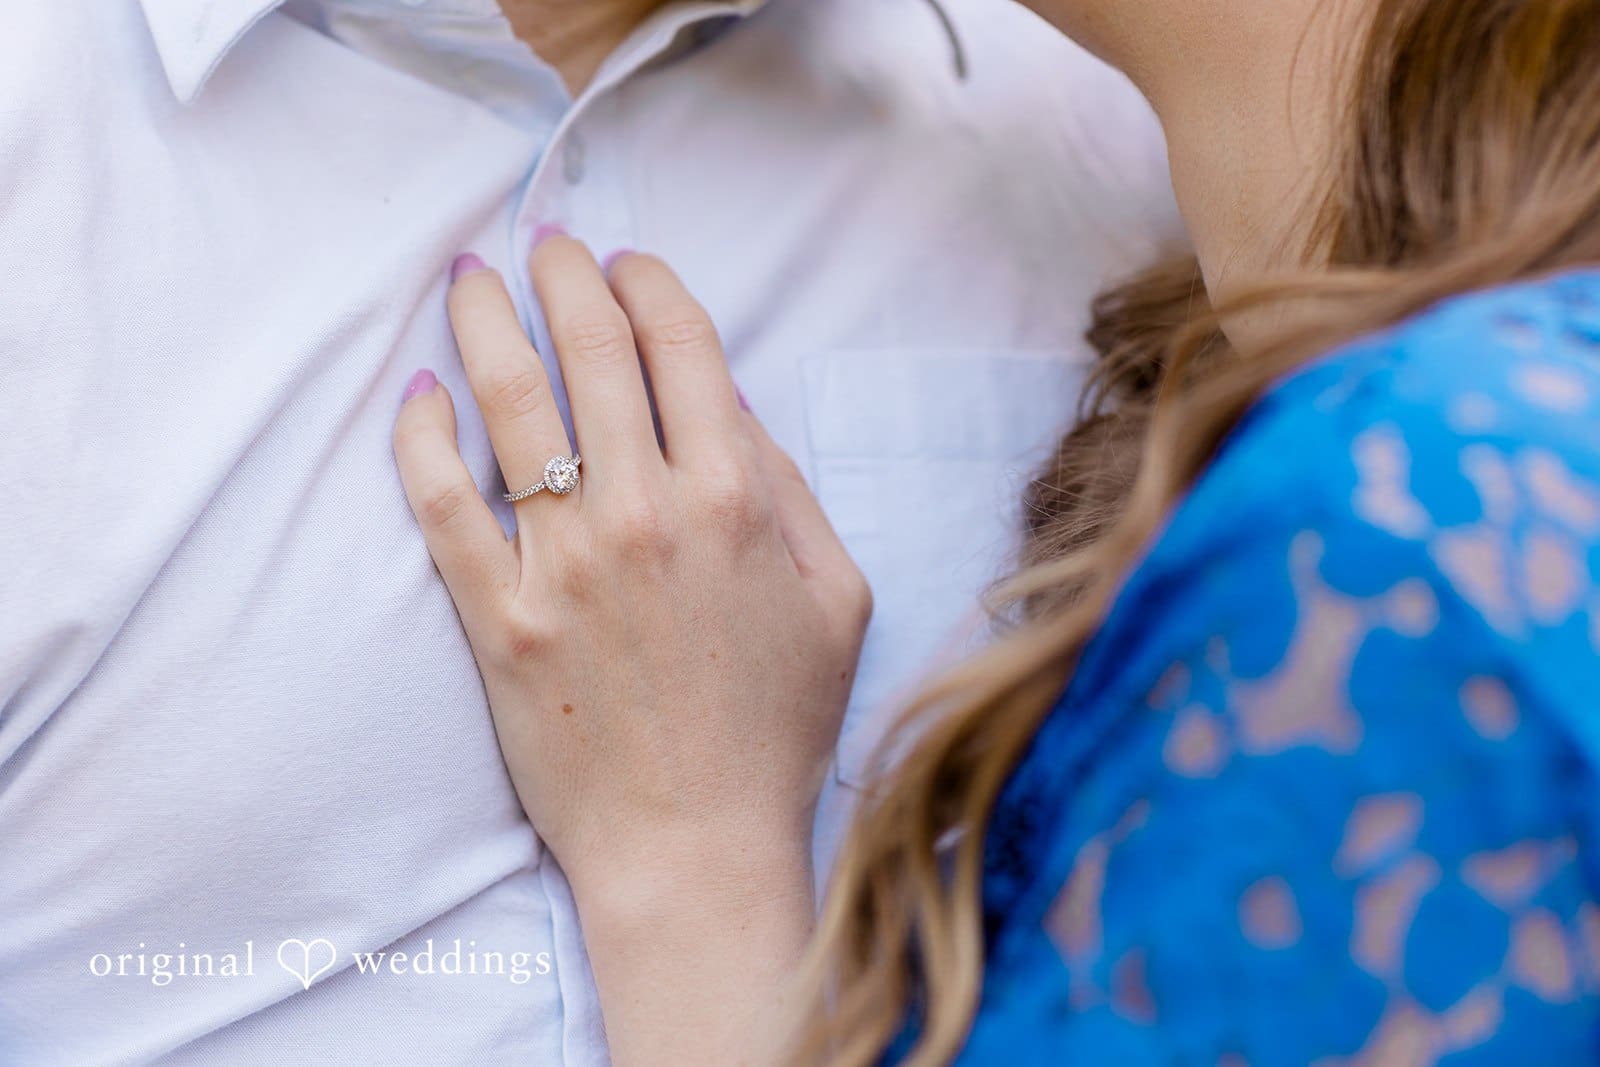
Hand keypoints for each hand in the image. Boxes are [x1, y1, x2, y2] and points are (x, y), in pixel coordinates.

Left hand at [392, 238, 870, 903]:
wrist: (695, 844)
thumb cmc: (775, 727)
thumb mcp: (835, 598)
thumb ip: (787, 489)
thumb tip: (727, 405)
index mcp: (734, 498)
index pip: (680, 344)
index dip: (648, 284)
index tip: (626, 263)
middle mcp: (645, 511)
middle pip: (589, 350)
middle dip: (563, 274)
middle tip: (544, 244)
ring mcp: (563, 562)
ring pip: (508, 402)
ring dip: (483, 323)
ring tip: (469, 280)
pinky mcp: (499, 616)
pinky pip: (443, 503)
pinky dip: (422, 438)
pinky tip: (419, 396)